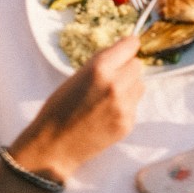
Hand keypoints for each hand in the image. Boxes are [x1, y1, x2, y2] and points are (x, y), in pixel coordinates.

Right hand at [8, 36, 143, 182]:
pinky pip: (135, 105)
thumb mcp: (77, 76)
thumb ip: (102, 62)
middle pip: (137, 65)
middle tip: (112, 79)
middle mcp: (115, 85)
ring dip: (129, 87)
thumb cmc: (59, 109)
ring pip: (139, 85)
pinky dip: (126, 106)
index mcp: (100, 68)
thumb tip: (123, 49)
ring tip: (109, 98)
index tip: (125, 51)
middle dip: (126, 69)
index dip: (127, 48)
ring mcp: (124, 106)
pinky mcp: (127, 124)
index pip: (131, 44)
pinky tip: (108, 114)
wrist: (54, 148)